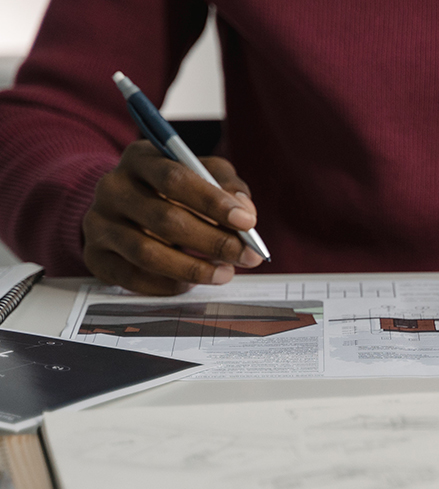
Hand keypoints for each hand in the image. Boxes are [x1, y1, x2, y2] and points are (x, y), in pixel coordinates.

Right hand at [83, 140, 262, 294]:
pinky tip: (191, 283)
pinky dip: (167, 285)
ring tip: (225, 273)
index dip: (213, 202)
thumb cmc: (172, 188)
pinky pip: (132, 277)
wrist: (123, 206)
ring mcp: (99, 223)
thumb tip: (245, 210)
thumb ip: (227, 185)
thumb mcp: (202, 172)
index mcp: (140, 158)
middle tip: (247, 255)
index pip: (175, 178)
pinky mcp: (95, 255)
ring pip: (147, 253)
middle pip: (164, 219)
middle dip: (214, 242)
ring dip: (193, 268)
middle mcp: (112, 188)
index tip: (247, 222)